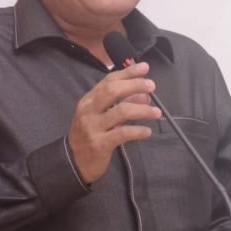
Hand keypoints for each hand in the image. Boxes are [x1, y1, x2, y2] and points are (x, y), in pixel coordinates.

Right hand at [67, 61, 160, 183]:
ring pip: (121, 111)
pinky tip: (147, 131)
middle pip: (113, 91)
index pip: (108, 81)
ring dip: (142, 110)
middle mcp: (88, 111)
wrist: (74, 162)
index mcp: (88, 100)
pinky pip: (123, 133)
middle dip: (135, 85)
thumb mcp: (102, 116)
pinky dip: (138, 131)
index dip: (128, 73)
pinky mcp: (100, 144)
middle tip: (151, 86)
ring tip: (156, 112)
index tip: (144, 68)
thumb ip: (121, 104)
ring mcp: (93, 127)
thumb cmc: (90, 135)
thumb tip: (144, 96)